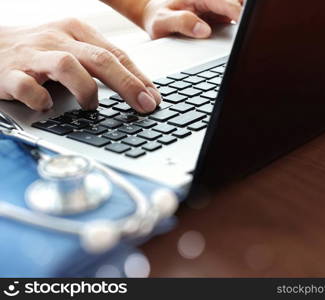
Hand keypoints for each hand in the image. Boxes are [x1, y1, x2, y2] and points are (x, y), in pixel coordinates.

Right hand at [0, 19, 160, 111]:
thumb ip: (100, 64)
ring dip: (86, 90)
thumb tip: (137, 89)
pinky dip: (41, 99)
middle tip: (144, 106)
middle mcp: (58, 39)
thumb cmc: (40, 51)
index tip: (154, 98)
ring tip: (92, 107)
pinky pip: (28, 87)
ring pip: (68, 66)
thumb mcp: (73, 47)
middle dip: (128, 85)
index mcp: (77, 31)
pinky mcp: (9, 73)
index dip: (139, 78)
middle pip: (100, 59)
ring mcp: (34, 55)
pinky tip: (47, 105)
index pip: (117, 54)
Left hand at [105, 0, 243, 38]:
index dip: (238, 14)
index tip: (243, 28)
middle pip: (237, 2)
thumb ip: (183, 23)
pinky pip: (232, 15)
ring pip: (237, 7)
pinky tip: (237, 34)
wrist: (153, 14)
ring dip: (242, 18)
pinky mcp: (217, 13)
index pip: (226, 2)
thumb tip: (204, 31)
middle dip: (245, 15)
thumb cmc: (157, 16)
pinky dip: (238, 23)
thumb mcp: (163, 21)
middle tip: (245, 33)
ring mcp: (214, 5)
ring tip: (242, 34)